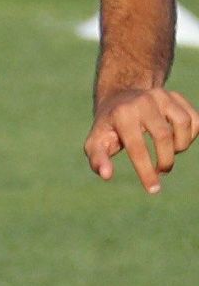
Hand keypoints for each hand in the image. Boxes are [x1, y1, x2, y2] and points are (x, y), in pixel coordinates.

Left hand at [84, 87, 198, 192]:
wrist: (119, 98)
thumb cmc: (108, 128)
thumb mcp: (96, 142)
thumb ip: (98, 159)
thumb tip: (106, 175)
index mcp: (122, 114)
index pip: (136, 147)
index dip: (145, 171)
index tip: (153, 189)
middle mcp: (143, 101)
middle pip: (164, 136)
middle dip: (166, 161)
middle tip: (161, 171)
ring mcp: (162, 96)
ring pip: (184, 125)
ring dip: (181, 146)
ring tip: (168, 152)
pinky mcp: (175, 96)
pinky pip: (195, 119)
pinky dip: (191, 135)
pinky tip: (178, 141)